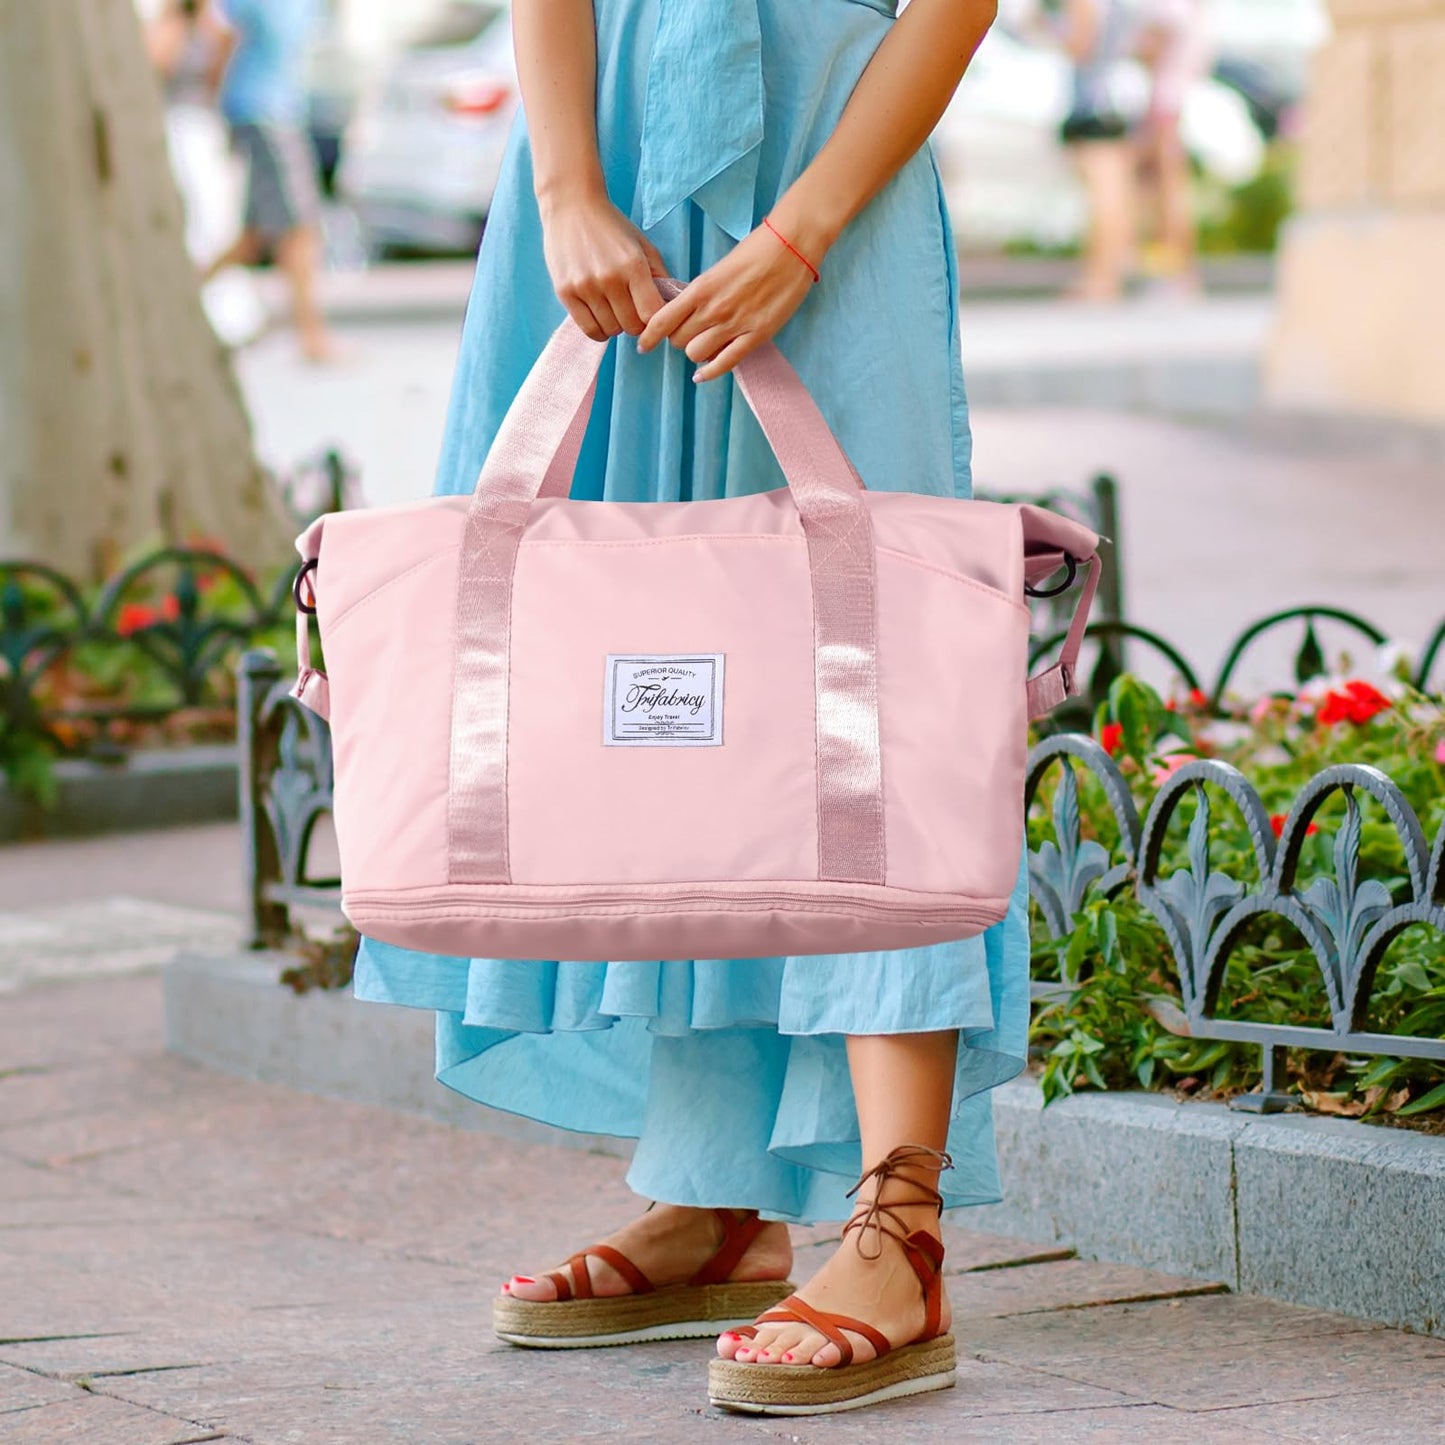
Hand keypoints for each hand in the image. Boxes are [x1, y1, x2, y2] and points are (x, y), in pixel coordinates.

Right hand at [540, 187, 668, 340]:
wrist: (572, 205)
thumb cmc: (611, 227)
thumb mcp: (643, 246)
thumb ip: (660, 277)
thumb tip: (672, 308)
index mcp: (633, 266)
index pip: (651, 315)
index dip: (655, 320)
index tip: (650, 315)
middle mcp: (609, 278)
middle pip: (631, 326)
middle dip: (635, 323)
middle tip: (630, 309)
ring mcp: (585, 287)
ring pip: (610, 331)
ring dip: (615, 325)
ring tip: (613, 309)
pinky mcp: (565, 292)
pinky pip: (588, 329)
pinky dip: (598, 329)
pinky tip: (600, 317)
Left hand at [637, 222, 816, 380]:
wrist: (791, 246)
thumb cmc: (756, 250)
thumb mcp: (718, 269)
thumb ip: (701, 292)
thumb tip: (687, 312)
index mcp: (700, 288)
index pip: (662, 321)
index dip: (649, 336)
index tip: (643, 345)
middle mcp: (713, 309)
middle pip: (678, 341)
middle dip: (678, 340)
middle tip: (687, 335)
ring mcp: (735, 324)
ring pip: (697, 354)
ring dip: (696, 353)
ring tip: (704, 346)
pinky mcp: (756, 335)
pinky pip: (725, 363)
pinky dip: (710, 373)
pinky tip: (702, 375)